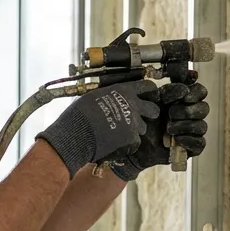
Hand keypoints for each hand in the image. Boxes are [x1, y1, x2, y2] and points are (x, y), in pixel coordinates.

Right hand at [37, 80, 160, 176]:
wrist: (76, 133)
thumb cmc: (80, 113)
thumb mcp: (96, 95)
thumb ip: (111, 96)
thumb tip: (112, 97)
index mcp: (125, 91)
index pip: (148, 86)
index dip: (151, 92)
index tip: (150, 95)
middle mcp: (133, 106)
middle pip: (154, 110)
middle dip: (148, 113)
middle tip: (137, 117)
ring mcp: (134, 124)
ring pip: (142, 128)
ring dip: (134, 130)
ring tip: (118, 132)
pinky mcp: (132, 140)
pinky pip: (134, 142)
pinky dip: (127, 144)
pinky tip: (114, 142)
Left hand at [105, 77, 209, 179]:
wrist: (134, 142)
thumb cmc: (142, 120)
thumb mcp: (152, 102)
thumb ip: (168, 92)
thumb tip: (184, 88)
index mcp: (182, 101)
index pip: (200, 91)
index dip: (196, 93)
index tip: (185, 97)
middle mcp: (190, 115)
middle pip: (204, 108)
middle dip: (187, 111)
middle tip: (170, 114)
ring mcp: (192, 132)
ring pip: (202, 126)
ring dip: (184, 126)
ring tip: (168, 129)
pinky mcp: (191, 148)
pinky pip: (200, 143)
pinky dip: (188, 140)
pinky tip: (175, 139)